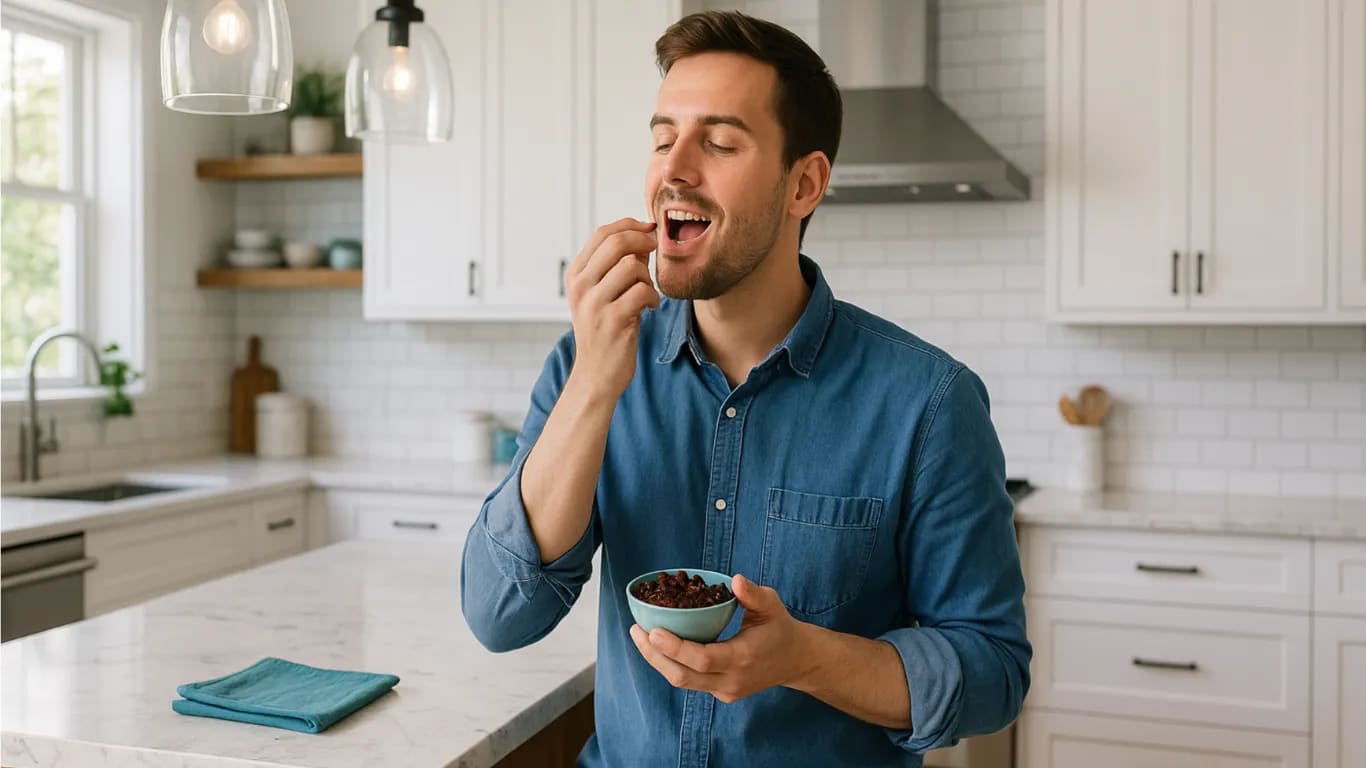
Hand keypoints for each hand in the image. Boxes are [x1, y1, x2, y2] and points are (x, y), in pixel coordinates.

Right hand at [563, 218, 659, 402]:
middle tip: (655, 252)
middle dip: (643, 242)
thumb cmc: (604, 331)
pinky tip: (648, 309)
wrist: (596, 374)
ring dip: (647, 277)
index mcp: (575, 275)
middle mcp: (580, 286)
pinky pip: (643, 291)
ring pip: (631, 266)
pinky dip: (653, 298)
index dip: (630, 225)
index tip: (649, 230)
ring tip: (646, 293)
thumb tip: (644, 235)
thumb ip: (619, 265)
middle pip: (616, 243)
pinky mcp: (612, 320)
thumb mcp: (603, 294)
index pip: (602, 233)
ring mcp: (594, 303)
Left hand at [629, 574, 814, 703]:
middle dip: (654, 655)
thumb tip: (735, 580)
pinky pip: (690, 680)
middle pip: (683, 676)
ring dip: (658, 660)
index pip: (702, 659)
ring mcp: (725, 691)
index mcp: (743, 658)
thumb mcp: (772, 605)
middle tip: (636, 630)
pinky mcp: (721, 693)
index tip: (653, 630)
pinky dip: (671, 664)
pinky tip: (659, 645)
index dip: (674, 648)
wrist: (796, 661)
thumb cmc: (781, 628)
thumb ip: (754, 594)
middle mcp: (732, 680)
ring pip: (682, 681)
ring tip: (640, 636)